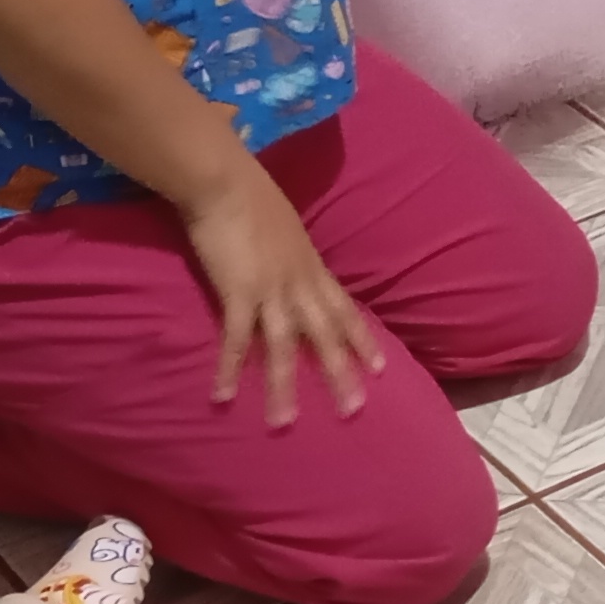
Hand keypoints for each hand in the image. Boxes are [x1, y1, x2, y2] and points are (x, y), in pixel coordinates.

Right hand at [180, 158, 385, 425]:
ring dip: (284, 387)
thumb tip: (288, 259)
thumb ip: (289, 250)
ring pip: (285, 348)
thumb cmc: (251, 194)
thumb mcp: (284, 226)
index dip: (362, 339)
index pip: (344, 309)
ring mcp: (272, 289)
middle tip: (356, 409)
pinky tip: (223, 396)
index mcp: (311, 266)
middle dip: (342, 373)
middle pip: (327, 335)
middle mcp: (299, 282)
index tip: (381, 367)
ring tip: (284, 423)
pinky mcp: (240, 291)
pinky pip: (237, 339)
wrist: (226, 180)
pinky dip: (231, 369)